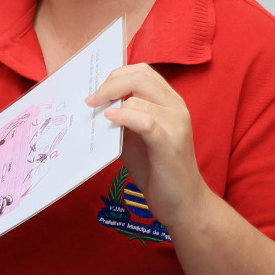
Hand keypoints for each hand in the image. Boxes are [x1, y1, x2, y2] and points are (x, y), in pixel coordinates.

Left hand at [90, 64, 207, 223]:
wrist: (183, 202)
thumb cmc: (157, 169)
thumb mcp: (135, 137)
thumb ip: (123, 118)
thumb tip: (95, 104)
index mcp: (169, 102)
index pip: (142, 72)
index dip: (115, 76)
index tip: (95, 91)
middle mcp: (176, 107)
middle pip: (140, 76)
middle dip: (109, 84)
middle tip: (91, 101)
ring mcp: (176, 123)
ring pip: (138, 97)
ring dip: (110, 103)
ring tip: (95, 115)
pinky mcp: (170, 142)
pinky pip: (144, 120)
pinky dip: (123, 117)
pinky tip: (109, 121)